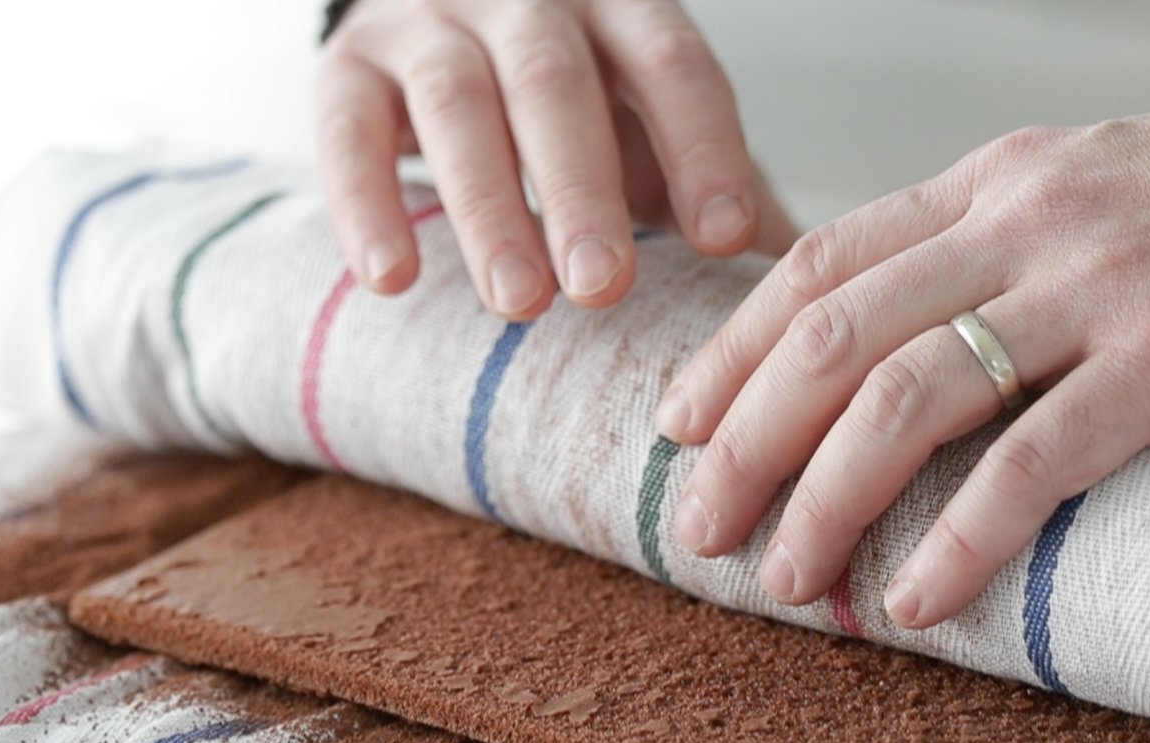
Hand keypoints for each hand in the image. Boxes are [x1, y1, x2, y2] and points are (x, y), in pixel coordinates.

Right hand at [317, 0, 796, 317]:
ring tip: (520, 306)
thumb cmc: (577, 102)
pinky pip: (348, 129)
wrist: (438, 29)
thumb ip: (715, 190)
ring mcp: (430, 21)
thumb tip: (802, 281)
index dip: (701, 147)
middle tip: (604, 289)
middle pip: (556, 82)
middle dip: (582, 188)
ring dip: (488, 206)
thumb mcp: (648, 125)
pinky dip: (368, 203)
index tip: (727, 240)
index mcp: (619, 6)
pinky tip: (393, 281)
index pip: (671, 62)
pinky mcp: (350, 62)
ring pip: (457, 101)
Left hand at [655, 83, 1149, 629]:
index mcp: (1001, 181)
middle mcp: (1030, 219)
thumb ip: (1002, 252)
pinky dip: (963, 536)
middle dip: (745, 442)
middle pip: (835, 334)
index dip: (733, 350)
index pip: (822, 261)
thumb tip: (908, 345)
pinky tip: (920, 599)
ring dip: (828, 499)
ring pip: (909, 395)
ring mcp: (1101, 283)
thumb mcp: (1104, 194)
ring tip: (790, 581)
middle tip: (697, 528)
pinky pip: (1036, 458)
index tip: (680, 424)